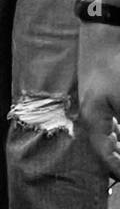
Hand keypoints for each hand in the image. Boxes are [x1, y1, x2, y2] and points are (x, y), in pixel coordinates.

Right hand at [78, 23, 119, 179]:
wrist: (102, 38)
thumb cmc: (112, 68)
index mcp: (93, 122)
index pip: (107, 157)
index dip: (119, 170)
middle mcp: (91, 118)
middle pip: (107, 149)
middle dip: (119, 158)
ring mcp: (95, 108)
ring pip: (109, 137)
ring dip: (119, 146)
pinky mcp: (101, 99)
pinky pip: (111, 125)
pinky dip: (119, 134)